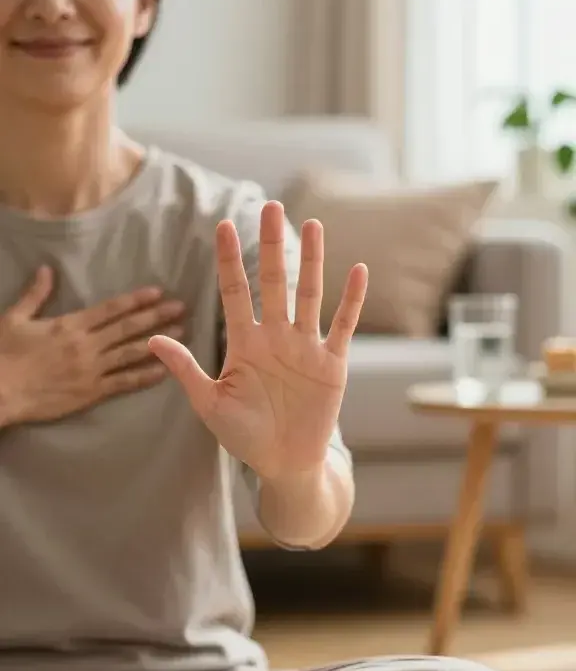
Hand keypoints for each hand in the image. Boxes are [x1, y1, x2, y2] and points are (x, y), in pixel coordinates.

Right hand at [0, 266, 184, 425]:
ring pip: (131, 353)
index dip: (136, 300)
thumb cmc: (4, 353)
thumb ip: (36, 294)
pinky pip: (123, 383)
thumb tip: (48, 269)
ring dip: (159, 343)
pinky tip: (164, 371)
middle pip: (128, 328)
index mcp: (71, 324)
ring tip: (182, 335)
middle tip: (182, 309)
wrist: (0, 389)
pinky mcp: (91, 393)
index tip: (157, 293)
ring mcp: (91, 370)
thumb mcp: (15, 317)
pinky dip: (144, 376)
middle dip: (157, 317)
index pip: (111, 309)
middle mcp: (87, 345)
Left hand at [149, 201, 366, 480]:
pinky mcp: (331, 364)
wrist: (284, 463)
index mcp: (245, 344)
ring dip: (311, 261)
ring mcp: (305, 347)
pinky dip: (351, 300)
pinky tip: (357, 269)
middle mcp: (276, 337)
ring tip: (312, 225)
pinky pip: (343, 326)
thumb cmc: (245, 437)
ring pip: (309, 294)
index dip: (229, 261)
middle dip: (271, 246)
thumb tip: (151, 339)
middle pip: (273, 283)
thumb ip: (186, 370)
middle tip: (270, 208)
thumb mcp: (210, 404)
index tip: (221, 226)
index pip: (235, 293)